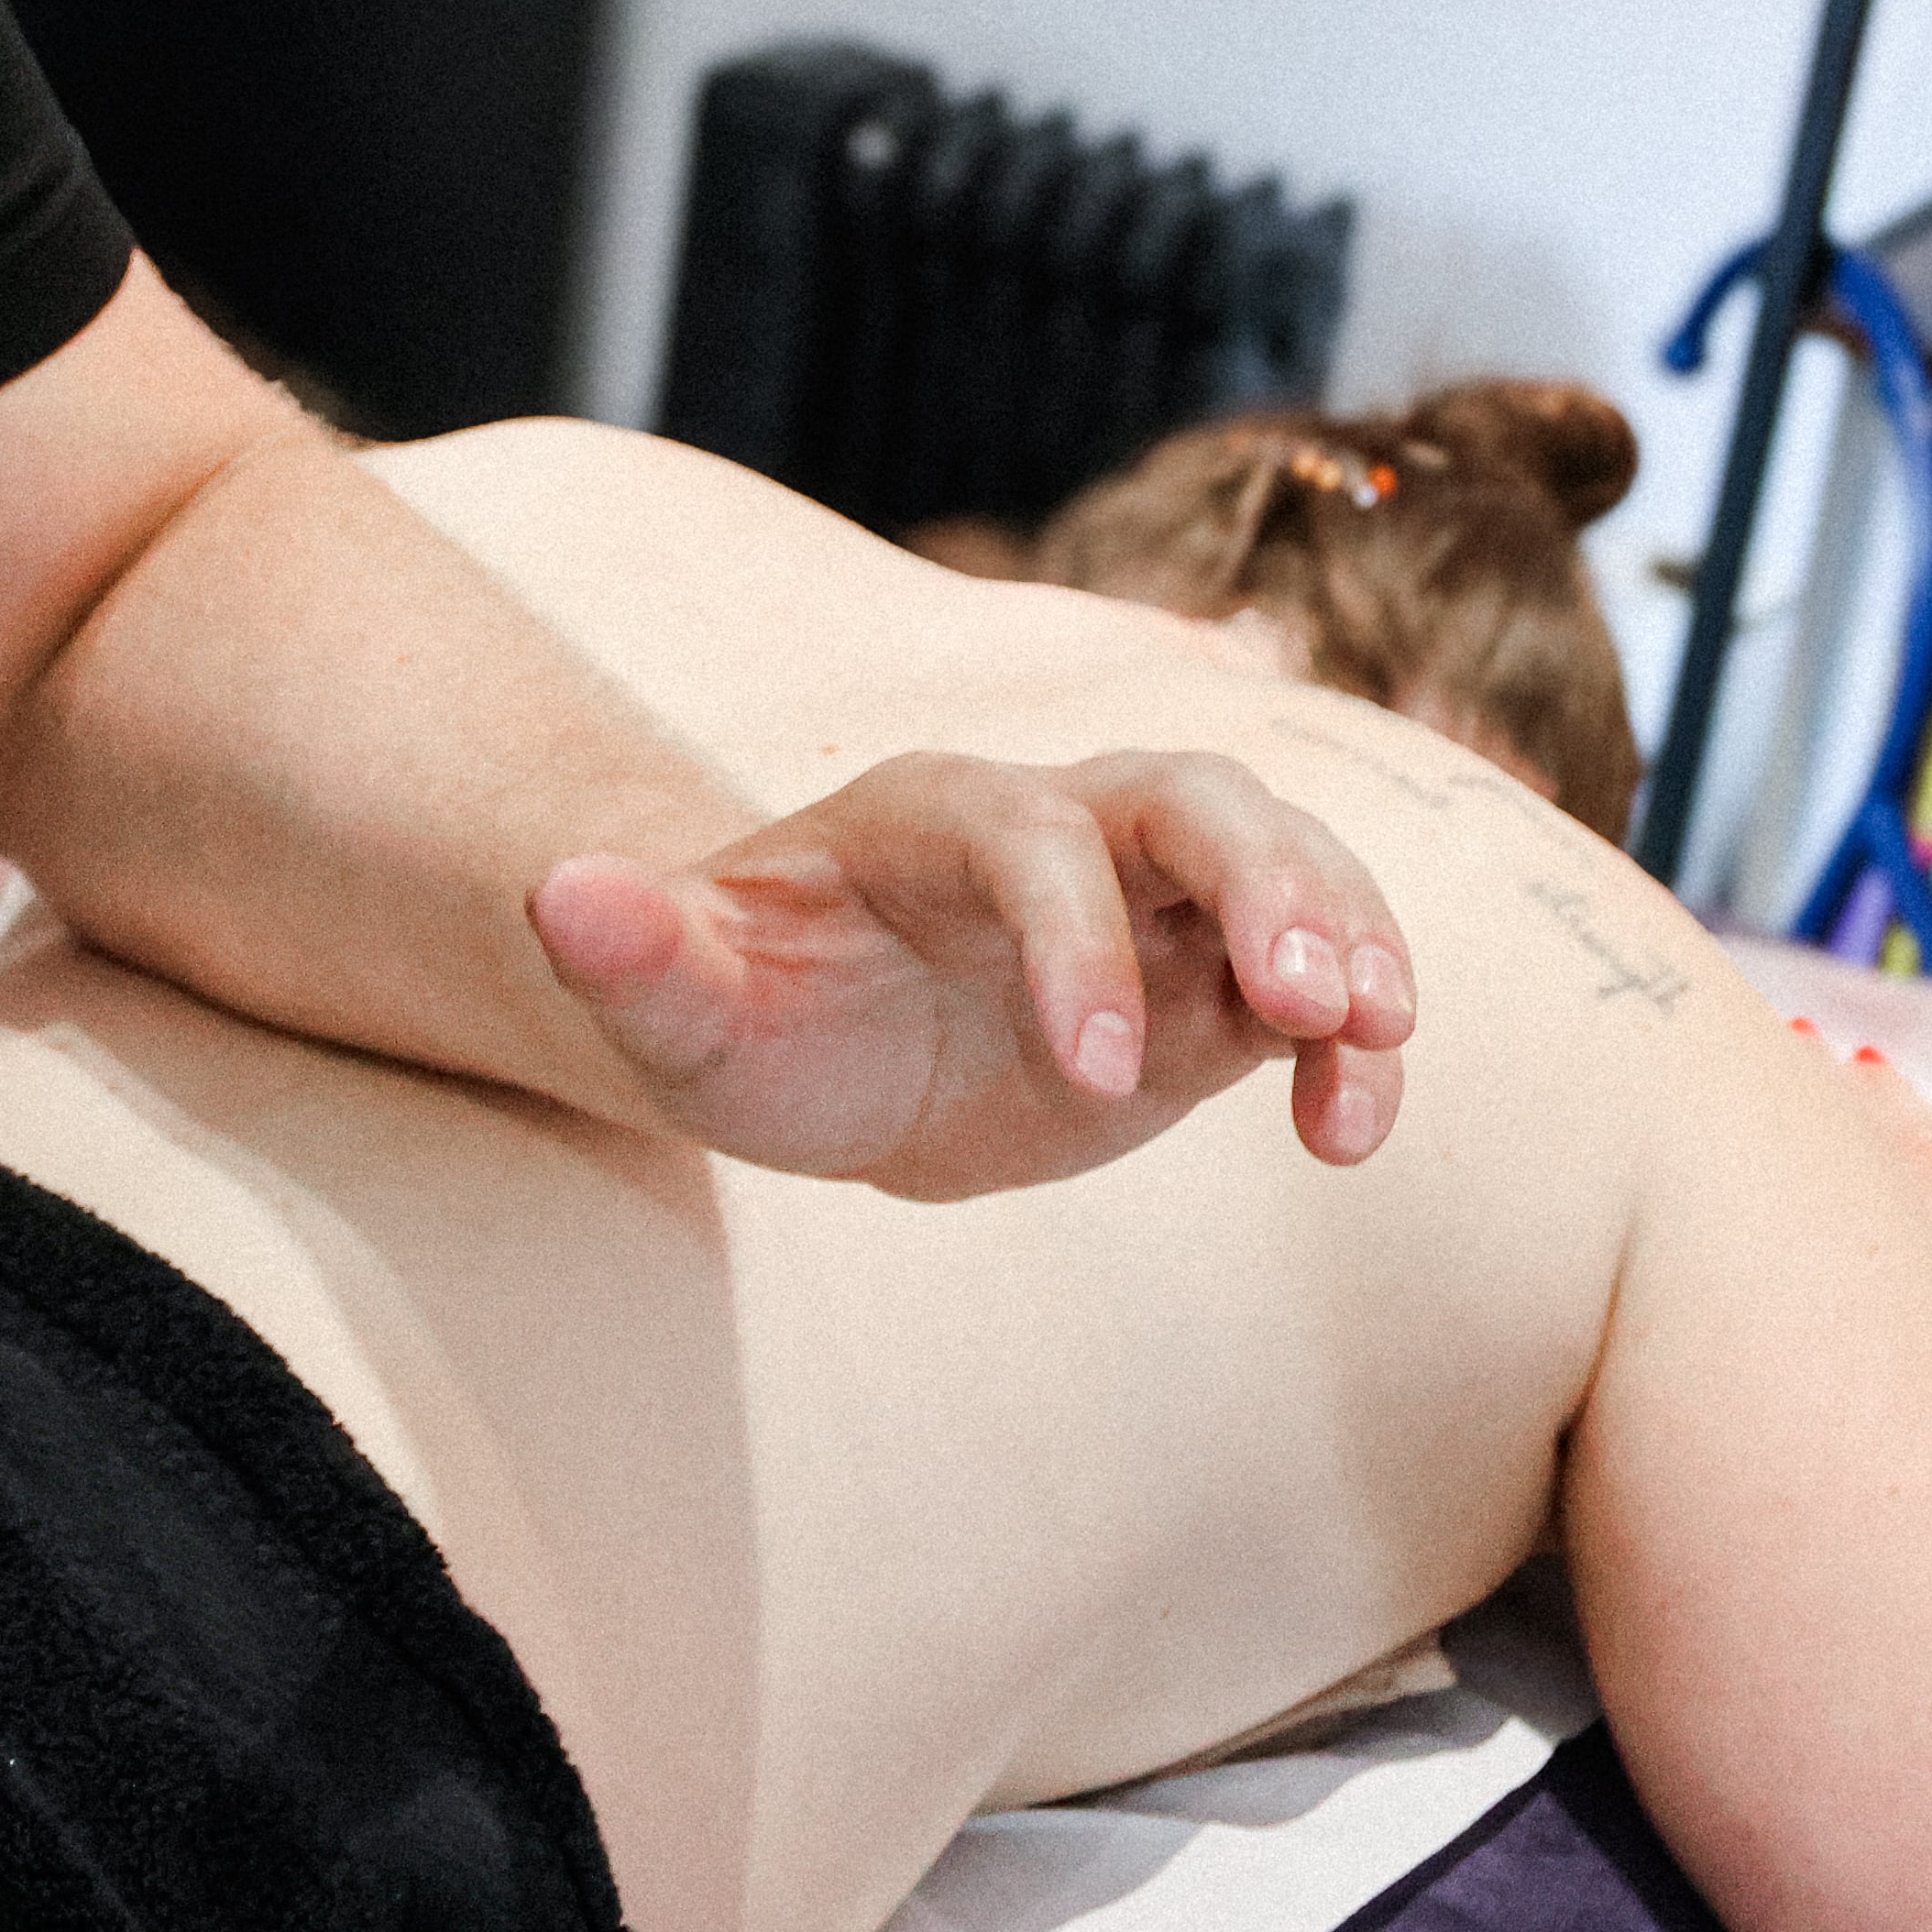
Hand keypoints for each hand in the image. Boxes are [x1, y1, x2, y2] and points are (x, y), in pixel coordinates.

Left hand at [526, 745, 1415, 1196]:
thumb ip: (634, 954)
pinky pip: (1311, 984)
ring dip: (1347, 936)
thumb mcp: (676, 1010)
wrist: (815, 1056)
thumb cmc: (740, 1016)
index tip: (1098, 1071)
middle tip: (1317, 999)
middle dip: (1266, 884)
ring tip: (1371, 1047)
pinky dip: (1352, 1043)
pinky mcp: (1206, 986)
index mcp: (934, 814)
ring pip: (1282, 860)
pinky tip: (1345, 1134)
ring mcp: (1148, 899)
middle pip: (1193, 797)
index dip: (1076, 937)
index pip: (1031, 837)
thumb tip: (560, 894)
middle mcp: (1062, 827)